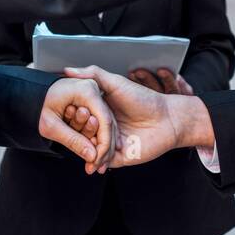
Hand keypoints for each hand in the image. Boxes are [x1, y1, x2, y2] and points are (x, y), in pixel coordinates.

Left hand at [40, 77, 114, 174]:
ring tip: (94, 163)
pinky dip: (95, 136)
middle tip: (96, 167)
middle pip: (107, 122)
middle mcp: (93, 89)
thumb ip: (73, 141)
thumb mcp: (51, 125)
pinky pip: (98, 120)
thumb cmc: (36, 104)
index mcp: (86, 90)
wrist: (28, 93)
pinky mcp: (89, 100)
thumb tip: (92, 156)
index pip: (104, 121)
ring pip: (104, 123)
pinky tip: (92, 151)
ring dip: (100, 144)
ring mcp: (93, 93)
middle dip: (103, 147)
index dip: (103, 145)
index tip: (97, 162)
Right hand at [63, 65, 213, 170]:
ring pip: (92, 149)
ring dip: (85, 150)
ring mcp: (111, 143)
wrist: (168, 118)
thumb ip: (93, 75)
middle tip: (77, 130)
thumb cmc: (144, 99)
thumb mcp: (116, 83)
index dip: (73, 116)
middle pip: (84, 134)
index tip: (67, 112)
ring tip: (84, 147)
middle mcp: (104, 127)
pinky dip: (96, 163)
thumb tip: (67, 70)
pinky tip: (90, 163)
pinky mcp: (120, 157)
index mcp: (101, 111)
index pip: (80, 117)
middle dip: (78, 134)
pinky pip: (104, 162)